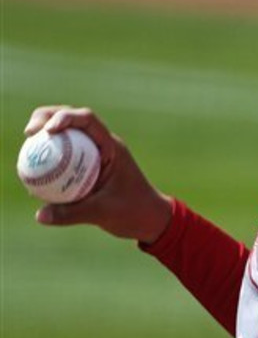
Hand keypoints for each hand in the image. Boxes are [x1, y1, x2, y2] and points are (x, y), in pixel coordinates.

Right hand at [23, 106, 171, 244]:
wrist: (150, 220)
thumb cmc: (134, 212)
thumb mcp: (103, 213)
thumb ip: (72, 214)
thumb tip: (39, 215)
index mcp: (111, 146)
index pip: (87, 120)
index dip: (64, 117)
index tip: (46, 130)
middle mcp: (102, 145)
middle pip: (71, 120)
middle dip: (47, 119)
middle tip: (29, 133)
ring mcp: (94, 155)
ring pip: (66, 137)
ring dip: (46, 137)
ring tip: (27, 148)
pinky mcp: (87, 167)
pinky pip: (64, 156)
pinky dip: (49, 158)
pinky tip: (31, 171)